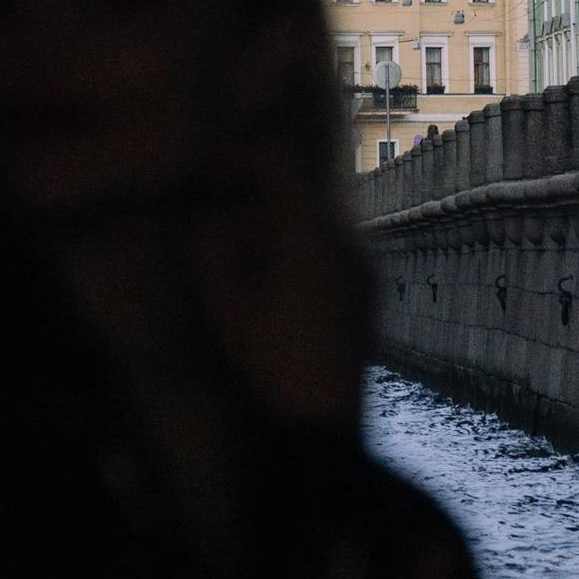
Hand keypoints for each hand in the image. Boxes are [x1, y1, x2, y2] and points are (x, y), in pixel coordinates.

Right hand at [189, 161, 370, 428]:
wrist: (321, 423)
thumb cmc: (269, 362)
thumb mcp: (224, 303)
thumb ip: (211, 243)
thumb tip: (209, 208)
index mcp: (312, 232)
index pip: (280, 161)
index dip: (240, 155)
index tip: (211, 174)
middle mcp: (348, 237)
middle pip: (301, 185)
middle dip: (258, 187)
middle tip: (220, 207)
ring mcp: (364, 263)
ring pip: (319, 215)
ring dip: (280, 217)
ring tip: (245, 249)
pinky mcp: (369, 287)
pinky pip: (334, 244)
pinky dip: (303, 243)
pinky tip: (278, 281)